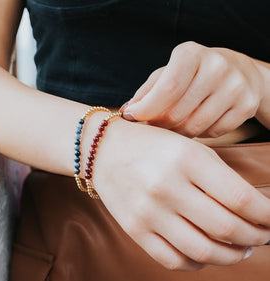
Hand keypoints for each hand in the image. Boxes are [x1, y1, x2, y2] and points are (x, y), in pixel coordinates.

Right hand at [90, 118, 269, 270]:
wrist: (104, 150)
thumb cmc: (152, 144)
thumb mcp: (189, 148)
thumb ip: (220, 178)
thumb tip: (251, 211)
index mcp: (187, 159)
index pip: (242, 199)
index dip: (267, 216)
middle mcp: (167, 187)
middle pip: (227, 229)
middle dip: (256, 238)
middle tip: (262, 236)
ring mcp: (148, 212)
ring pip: (203, 251)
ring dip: (231, 255)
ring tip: (240, 249)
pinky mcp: (134, 229)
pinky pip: (174, 260)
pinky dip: (199, 263)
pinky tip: (206, 253)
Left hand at [121, 41, 267, 137]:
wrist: (237, 71)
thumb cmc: (192, 74)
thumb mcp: (168, 73)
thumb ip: (147, 92)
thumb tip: (127, 112)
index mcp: (191, 54)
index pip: (168, 88)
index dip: (147, 108)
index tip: (132, 117)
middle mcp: (216, 67)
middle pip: (178, 113)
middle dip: (160, 124)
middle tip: (154, 123)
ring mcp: (235, 86)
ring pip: (194, 127)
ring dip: (178, 131)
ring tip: (175, 123)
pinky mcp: (246, 105)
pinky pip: (213, 132)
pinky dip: (200, 132)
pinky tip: (198, 120)